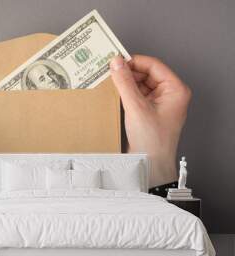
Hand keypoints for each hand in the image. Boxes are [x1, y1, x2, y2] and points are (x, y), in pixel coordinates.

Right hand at [110, 55, 190, 186]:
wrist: (150, 165)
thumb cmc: (153, 141)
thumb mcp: (136, 107)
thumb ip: (125, 83)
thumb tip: (117, 63)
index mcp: (175, 90)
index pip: (153, 66)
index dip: (134, 61)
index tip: (117, 60)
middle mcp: (169, 95)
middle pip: (146, 74)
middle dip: (129, 73)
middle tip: (110, 71)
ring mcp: (158, 104)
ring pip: (140, 84)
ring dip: (126, 83)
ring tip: (111, 81)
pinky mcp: (148, 112)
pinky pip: (136, 96)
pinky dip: (125, 93)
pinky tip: (114, 93)